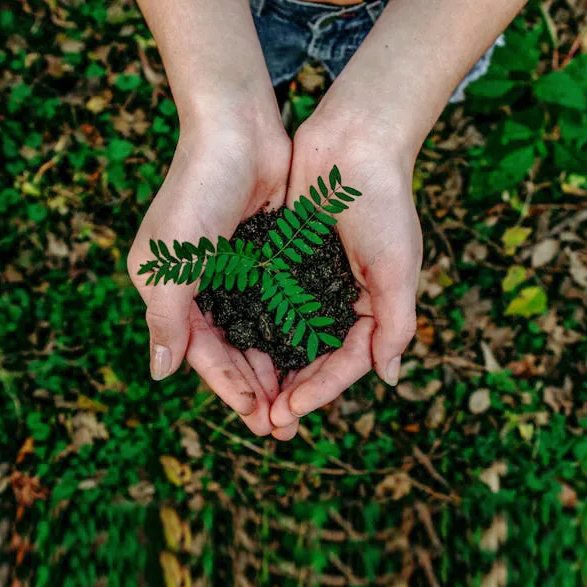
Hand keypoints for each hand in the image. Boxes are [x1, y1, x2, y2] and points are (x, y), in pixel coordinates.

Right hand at [128, 115, 290, 435]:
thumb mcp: (170, 259)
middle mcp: (204, 289)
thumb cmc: (198, 192)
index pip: (203, 354)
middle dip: (257, 388)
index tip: (257, 418)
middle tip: (284, 425)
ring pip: (258, 334)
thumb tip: (160, 373)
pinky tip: (310, 357)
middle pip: (233, 351)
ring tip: (300, 402)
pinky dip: (291, 333)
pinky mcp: (266, 260)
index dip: (229, 388)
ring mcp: (237, 275)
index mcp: (173, 292)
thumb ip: (166, 317)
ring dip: (277, 368)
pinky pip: (279, 307)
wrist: (238, 133)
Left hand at [269, 116, 422, 430]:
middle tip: (266, 422)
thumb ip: (396, 324)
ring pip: (287, 336)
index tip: (290, 412)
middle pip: (314, 357)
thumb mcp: (399, 267)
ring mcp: (310, 281)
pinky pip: (268, 302)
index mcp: (371, 306)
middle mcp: (340, 299)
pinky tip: (236, 349)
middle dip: (292, 390)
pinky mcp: (284, 260)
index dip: (320, 390)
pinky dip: (255, 327)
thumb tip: (388, 378)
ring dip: (270, 367)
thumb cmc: (383, 204)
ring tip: (248, 398)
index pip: (345, 362)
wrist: (353, 143)